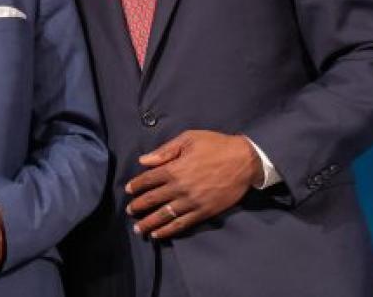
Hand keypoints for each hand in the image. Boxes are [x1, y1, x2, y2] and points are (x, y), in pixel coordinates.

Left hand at [125, 130, 261, 239]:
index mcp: (174, 169)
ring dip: (149, 223)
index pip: (148, 180)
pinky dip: (168, 231)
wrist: (245, 161)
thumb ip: (165, 151)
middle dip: (138, 206)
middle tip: (129, 211)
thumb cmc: (216, 146)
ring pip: (164, 215)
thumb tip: (143, 161)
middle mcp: (180, 188)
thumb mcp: (189, 139)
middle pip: (152, 199)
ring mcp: (192, 202)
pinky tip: (159, 234)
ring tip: (139, 229)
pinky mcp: (204, 212)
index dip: (135, 185)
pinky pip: (182, 224)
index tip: (128, 190)